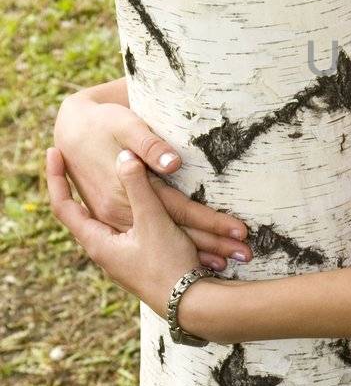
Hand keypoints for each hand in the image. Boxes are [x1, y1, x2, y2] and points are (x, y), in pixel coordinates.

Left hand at [45, 145, 209, 323]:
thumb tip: (123, 157)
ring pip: (104, 222)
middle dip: (74, 187)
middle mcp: (104, 252)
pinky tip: (132, 206)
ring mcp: (120, 259)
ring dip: (100, 200)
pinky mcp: (138, 262)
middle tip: (69, 161)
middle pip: (80, 214)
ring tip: (93, 178)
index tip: (53, 151)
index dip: (55, 177)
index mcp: (98, 242)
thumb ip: (139, 187)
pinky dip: (121, 213)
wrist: (192, 304)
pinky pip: (123, 231)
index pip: (63, 206)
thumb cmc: (169, 264)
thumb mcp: (153, 220)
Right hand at [52, 95, 251, 272]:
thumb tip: (174, 163)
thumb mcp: (125, 129)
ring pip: (168, 238)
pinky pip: (155, 236)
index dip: (211, 221)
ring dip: (201, 249)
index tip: (241, 230)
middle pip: (177, 231)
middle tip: (247, 253)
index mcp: (125, 196)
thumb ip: (148, 147)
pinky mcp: (118, 218)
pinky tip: (203, 254)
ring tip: (233, 259)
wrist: (69, 131)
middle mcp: (121, 215)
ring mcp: (117, 221)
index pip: (180, 211)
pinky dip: (182, 245)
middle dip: (214, 243)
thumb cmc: (99, 125)